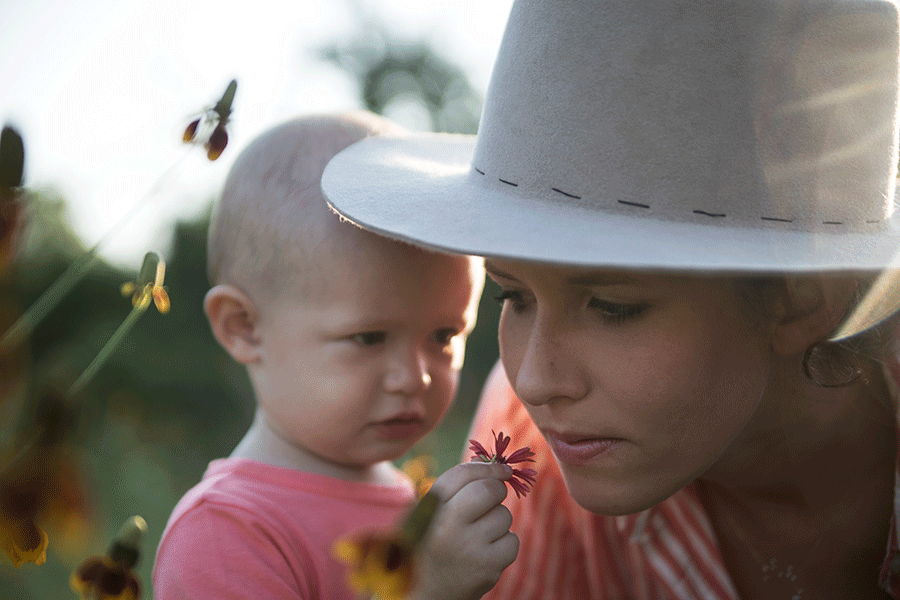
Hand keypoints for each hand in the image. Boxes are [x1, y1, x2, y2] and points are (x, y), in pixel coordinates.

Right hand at [408, 462, 518, 599]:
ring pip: (503, 516)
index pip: (462, 475)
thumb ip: (456, 488)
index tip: (502, 468)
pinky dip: (505, 544)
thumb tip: (493, 465)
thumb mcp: (429, 514)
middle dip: (497, 490)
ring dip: (497, 521)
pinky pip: (512, 541)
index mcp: (427, 510)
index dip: (487, 467)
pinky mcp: (488, 569)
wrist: (427, 596)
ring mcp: (468, 549)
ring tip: (479, 536)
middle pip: (489, 490)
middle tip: (491, 499)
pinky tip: (487, 553)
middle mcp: (446, 526)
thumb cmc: (431, 546)